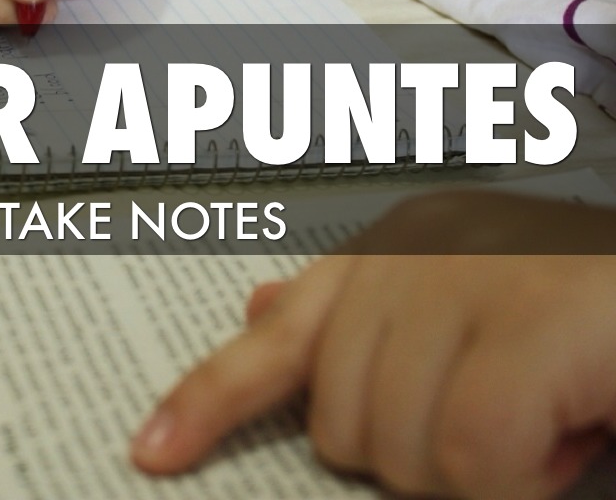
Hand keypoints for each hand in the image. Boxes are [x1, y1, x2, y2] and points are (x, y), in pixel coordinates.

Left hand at [131, 191, 615, 499]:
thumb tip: (258, 308)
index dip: (209, 399)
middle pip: (338, 421)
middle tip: (503, 425)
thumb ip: (361, 319)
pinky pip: (469, 456)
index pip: (273, 337)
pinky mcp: (531, 322)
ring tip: (546, 419)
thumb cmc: (580, 312)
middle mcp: (412, 253)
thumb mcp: (464, 312)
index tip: (155, 450)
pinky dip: (517, 479)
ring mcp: (469, 281)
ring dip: (472, 473)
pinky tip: (568, 434)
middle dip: (413, 456)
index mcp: (387, 250)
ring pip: (398, 448)